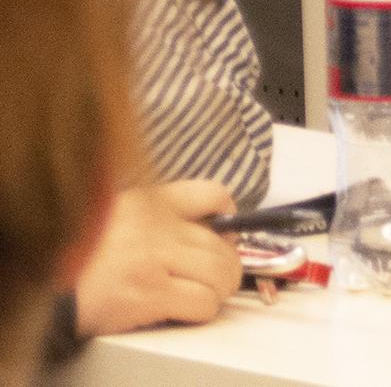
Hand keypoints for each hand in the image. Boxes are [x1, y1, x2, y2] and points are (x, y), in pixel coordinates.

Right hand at [70, 179, 244, 333]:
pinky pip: (203, 302)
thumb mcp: (120, 218)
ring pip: (221, 273)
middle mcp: (154, 225)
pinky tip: (185, 311)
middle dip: (226, 267)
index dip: (228, 218)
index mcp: (149, 201)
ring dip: (218, 290)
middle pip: (223, 243)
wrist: (46, 292)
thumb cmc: (84, 260)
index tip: (227, 235)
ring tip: (201, 295)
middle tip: (215, 279)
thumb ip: (162, 216)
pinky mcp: (148, 292)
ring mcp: (152, 258)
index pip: (212, 194)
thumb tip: (218, 230)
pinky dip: (203, 310)